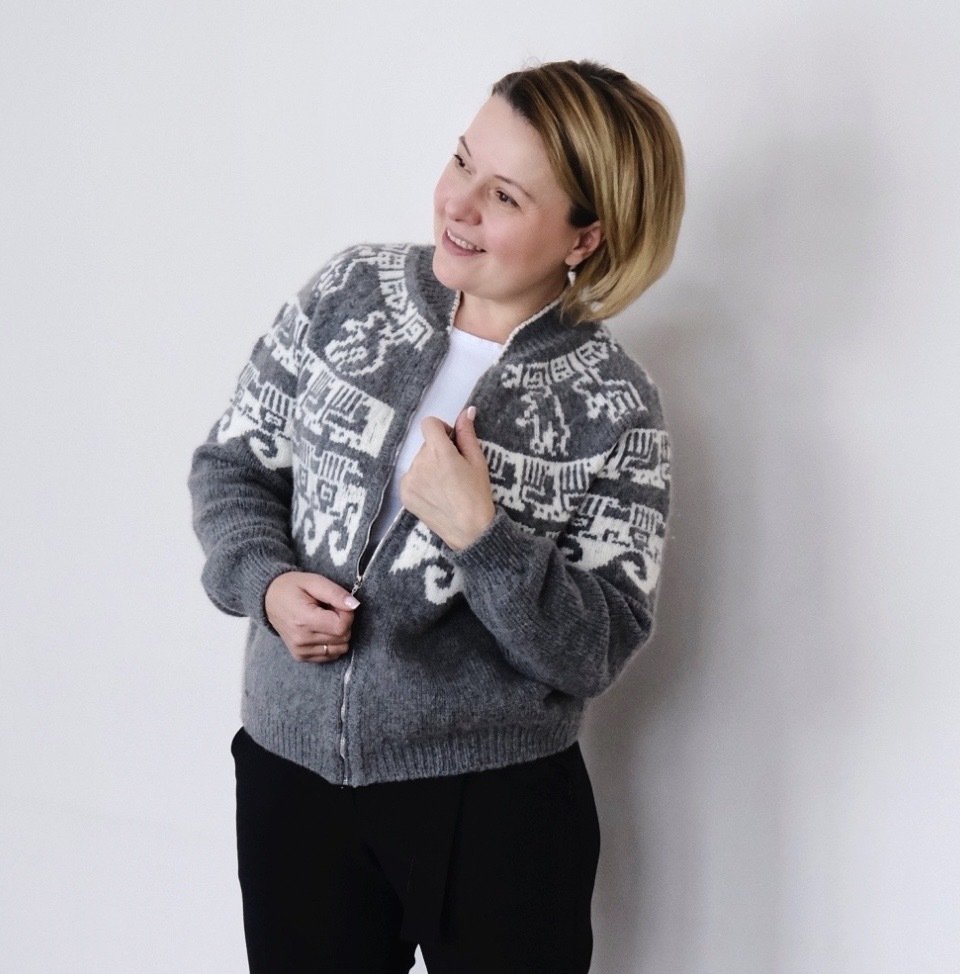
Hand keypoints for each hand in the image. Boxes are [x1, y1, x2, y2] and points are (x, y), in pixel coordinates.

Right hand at [264, 571, 358, 662]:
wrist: (268, 598)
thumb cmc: (292, 587)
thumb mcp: (314, 581)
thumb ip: (335, 593)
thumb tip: (354, 605)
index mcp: (304, 620)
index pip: (342, 627)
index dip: (347, 614)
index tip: (339, 604)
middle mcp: (301, 640)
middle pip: (342, 638)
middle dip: (343, 622)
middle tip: (330, 609)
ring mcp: (300, 650)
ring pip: (339, 648)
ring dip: (338, 633)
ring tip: (324, 618)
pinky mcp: (301, 656)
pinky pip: (330, 655)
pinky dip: (332, 642)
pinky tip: (321, 629)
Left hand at [400, 406, 495, 550]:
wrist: (469, 530)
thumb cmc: (478, 495)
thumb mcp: (477, 462)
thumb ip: (467, 434)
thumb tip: (466, 411)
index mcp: (439, 453)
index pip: (428, 424)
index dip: (441, 428)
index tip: (451, 441)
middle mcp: (420, 463)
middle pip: (426, 445)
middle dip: (438, 451)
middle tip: (454, 470)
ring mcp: (409, 480)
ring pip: (418, 462)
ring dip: (429, 467)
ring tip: (446, 486)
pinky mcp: (404, 494)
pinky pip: (412, 477)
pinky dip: (421, 481)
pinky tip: (436, 495)